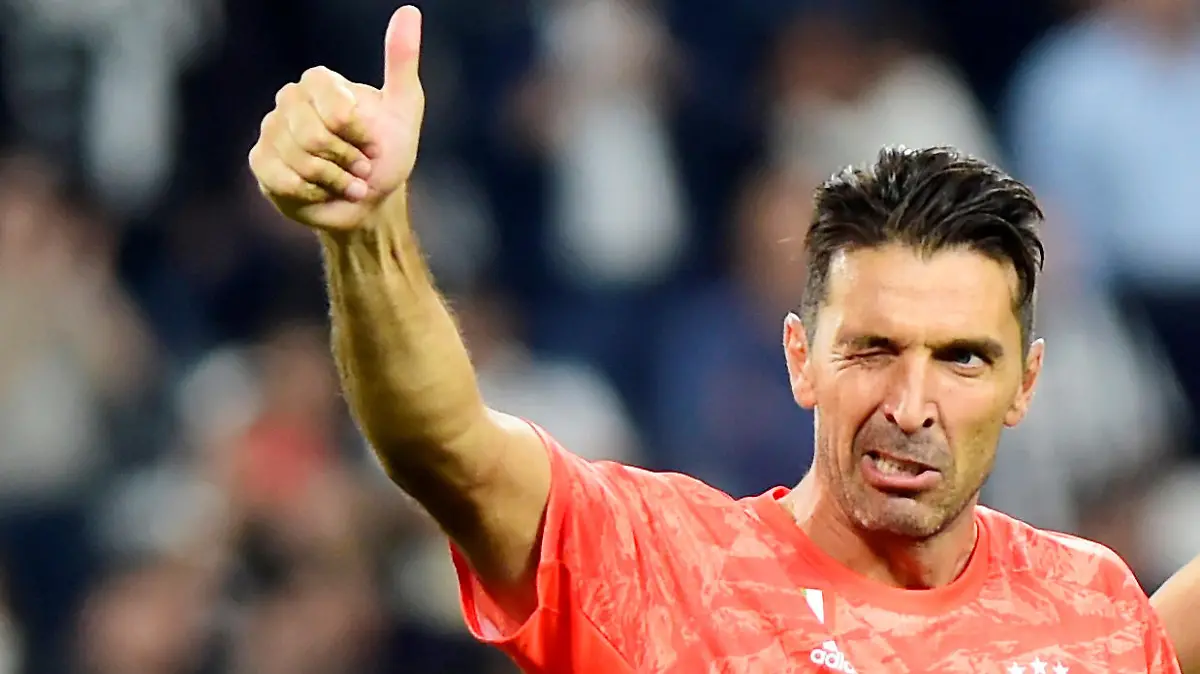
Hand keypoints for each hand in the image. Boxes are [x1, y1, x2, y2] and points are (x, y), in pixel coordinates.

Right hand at [249, 6, 424, 230]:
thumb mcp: (404, 107)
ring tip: (349, 181)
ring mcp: (271, 130)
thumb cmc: (388, 151)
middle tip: (363, 167)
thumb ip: (402, 61)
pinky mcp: (261, 162)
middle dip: (348, 160)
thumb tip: (410, 11)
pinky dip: (314, 193)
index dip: (358, 133)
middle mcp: (289, 100)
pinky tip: (324, 192)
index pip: (334, 108)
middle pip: (313, 137)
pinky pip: (284, 180)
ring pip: (300, 162)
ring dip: (336, 180)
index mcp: (319, 82)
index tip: (373, 142)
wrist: (370, 199)